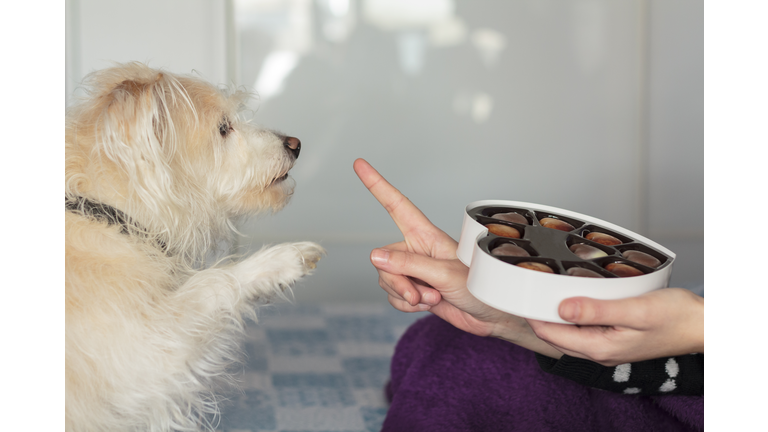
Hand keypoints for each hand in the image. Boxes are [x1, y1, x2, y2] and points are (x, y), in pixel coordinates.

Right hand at [354, 158, 561, 357]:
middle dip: (397, 281)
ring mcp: (414, 271)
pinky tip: (426, 305)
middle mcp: (417, 250)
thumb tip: (375, 256)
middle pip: (384, 259)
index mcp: (426, 235)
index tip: (360, 165)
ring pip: (386, 280)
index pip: (396, 205)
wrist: (490, 317)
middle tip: (418, 294)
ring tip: (431, 298)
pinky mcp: (414, 290)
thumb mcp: (444, 274)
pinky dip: (406, 305)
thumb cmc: (479, 287)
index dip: (377, 185)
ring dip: (405, 295)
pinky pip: (393, 296)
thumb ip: (408, 265)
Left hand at [527, 288, 703, 365]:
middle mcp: (601, 351)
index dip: (533, 315)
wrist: (704, 325)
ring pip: (569, 332)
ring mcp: (608, 347)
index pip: (552, 334)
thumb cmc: (676, 316)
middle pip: (556, 335)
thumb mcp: (635, 309)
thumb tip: (561, 309)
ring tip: (543, 291)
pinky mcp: (615, 338)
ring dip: (555, 314)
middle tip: (526, 289)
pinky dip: (573, 314)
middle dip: (539, 315)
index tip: (520, 295)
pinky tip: (573, 298)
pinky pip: (584, 329)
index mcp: (601, 347)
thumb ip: (597, 310)